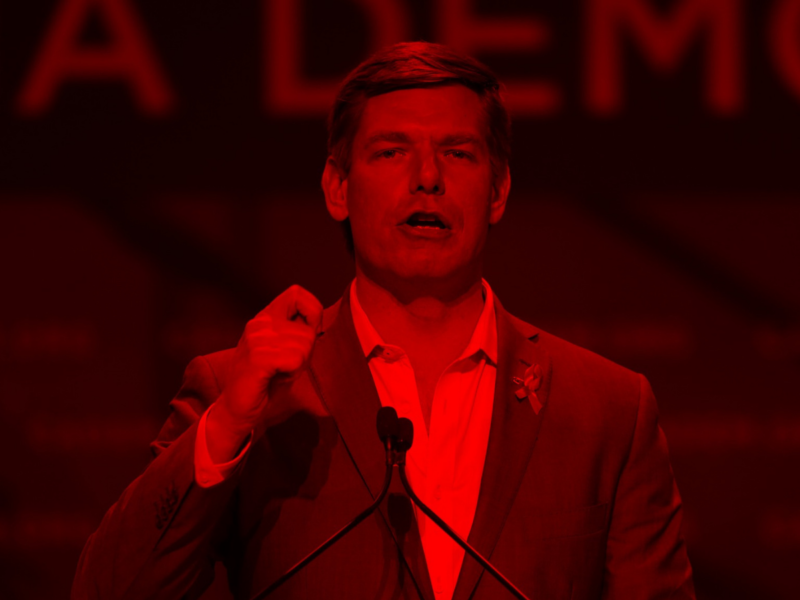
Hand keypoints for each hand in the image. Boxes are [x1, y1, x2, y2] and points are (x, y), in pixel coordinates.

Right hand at [206, 285, 322, 461]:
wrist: (236, 408)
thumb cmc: (265, 380)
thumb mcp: (284, 349)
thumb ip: (297, 332)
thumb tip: (317, 321)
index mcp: (265, 317)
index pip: (297, 293)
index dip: (313, 311)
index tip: (309, 333)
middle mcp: (260, 323)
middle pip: (307, 331)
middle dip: (305, 354)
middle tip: (285, 367)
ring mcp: (257, 339)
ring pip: (304, 346)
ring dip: (297, 366)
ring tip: (277, 373)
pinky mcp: (258, 357)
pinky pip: (295, 359)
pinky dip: (292, 374)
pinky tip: (275, 378)